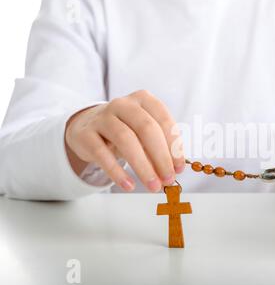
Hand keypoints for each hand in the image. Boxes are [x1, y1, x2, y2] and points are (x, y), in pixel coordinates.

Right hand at [65, 90, 184, 191]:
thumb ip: (161, 146)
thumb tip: (174, 169)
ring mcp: (102, 117)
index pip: (163, 120)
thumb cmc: (125, 129)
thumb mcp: (144, 132)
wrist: (87, 127)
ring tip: (152, 185)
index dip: (174, 146)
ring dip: (142, 166)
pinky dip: (117, 172)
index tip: (179, 168)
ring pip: (125, 140)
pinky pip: (102, 154)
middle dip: (161, 157)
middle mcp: (123, 104)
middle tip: (168, 179)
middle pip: (146, 129)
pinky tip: (129, 185)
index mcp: (143, 99)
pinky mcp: (85, 134)